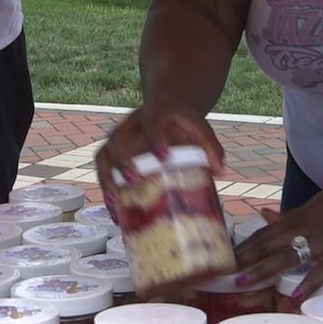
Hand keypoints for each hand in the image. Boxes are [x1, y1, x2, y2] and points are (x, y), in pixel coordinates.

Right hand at [94, 98, 223, 227]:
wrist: (163, 111)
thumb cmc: (181, 122)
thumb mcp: (198, 127)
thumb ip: (211, 146)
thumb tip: (220, 171)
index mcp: (153, 114)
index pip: (151, 123)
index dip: (156, 139)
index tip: (164, 156)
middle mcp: (130, 125)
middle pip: (118, 140)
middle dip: (123, 161)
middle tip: (133, 179)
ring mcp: (117, 139)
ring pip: (103, 156)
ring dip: (106, 179)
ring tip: (114, 201)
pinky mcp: (111, 153)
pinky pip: (102, 170)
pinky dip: (107, 191)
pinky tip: (116, 211)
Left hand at [231, 171, 322, 300]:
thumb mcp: (316, 203)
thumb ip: (291, 215)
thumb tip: (264, 214)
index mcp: (300, 217)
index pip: (265, 233)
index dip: (245, 246)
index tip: (226, 258)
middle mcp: (307, 228)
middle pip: (270, 244)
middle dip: (246, 259)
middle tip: (225, 273)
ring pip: (290, 256)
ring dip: (266, 269)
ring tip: (246, 283)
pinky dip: (308, 282)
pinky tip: (296, 295)